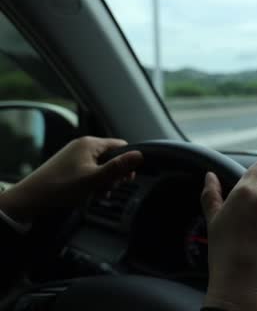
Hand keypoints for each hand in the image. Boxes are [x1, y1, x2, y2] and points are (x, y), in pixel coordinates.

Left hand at [0, 136, 142, 220]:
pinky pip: (90, 170)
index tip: (126, 178)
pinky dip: (94, 182)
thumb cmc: (61, 187)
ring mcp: (75, 155)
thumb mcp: (94, 179)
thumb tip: (140, 155)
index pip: (121, 146)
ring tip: (98, 193)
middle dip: (115, 174)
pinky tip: (91, 193)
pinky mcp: (70, 165)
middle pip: (112, 157)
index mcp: (90, 144)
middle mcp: (83, 146)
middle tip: (109, 188)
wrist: (31, 198)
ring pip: (101, 166)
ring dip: (105, 180)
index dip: (127, 162)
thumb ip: (118, 167)